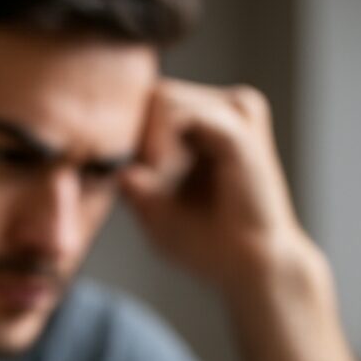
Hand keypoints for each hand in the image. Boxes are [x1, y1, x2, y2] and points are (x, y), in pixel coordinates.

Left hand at [120, 78, 320, 303]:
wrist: (250, 267)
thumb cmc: (207, 243)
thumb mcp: (154, 211)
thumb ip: (130, 182)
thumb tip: (110, 161)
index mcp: (206, 123)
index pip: (149, 101)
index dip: (127, 133)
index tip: (125, 173)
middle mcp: (223, 109)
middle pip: (153, 93)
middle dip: (136, 134)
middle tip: (138, 175)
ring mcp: (234, 113)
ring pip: (163, 97)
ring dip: (146, 139)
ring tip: (151, 176)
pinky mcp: (237, 129)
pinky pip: (180, 113)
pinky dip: (159, 141)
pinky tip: (158, 168)